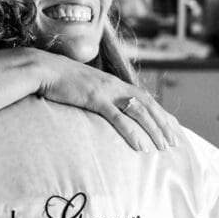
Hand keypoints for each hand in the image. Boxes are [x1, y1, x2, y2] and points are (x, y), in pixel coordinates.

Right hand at [34, 51, 180, 151]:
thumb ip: (100, 97)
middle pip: (148, 106)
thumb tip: (106, 110)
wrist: (44, 69)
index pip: (146, 99)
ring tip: (162, 147)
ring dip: (153, 130)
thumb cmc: (62, 81)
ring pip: (139, 112)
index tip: (172, 129)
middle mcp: (117, 85)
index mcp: (116, 83)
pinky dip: (132, 133)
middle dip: (163, 125)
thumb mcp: (87, 88)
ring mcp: (107, 92)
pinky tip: (140, 146)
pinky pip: (118, 118)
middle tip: (173, 143)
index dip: (160, 114)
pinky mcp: (95, 99)